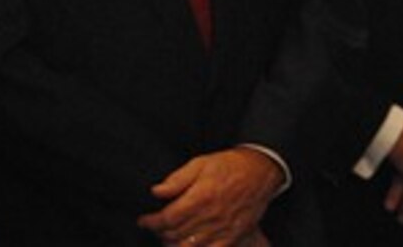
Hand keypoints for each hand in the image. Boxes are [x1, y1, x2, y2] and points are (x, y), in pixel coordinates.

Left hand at [137, 148, 283, 245]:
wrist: (259, 173)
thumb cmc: (228, 166)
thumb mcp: (200, 163)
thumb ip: (177, 179)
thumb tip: (156, 191)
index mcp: (201, 197)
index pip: (168, 218)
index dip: (151, 222)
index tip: (144, 220)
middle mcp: (211, 217)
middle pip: (176, 235)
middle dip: (159, 233)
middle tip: (153, 227)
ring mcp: (222, 230)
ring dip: (173, 244)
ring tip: (166, 236)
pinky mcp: (232, 238)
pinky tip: (186, 245)